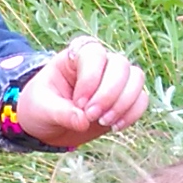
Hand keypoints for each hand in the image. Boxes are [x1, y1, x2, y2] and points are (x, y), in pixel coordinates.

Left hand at [8, 41, 149, 148]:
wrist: (48, 123)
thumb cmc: (40, 108)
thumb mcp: (42, 109)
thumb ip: (61, 113)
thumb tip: (83, 121)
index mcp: (76, 56)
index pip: (94, 54)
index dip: (91, 79)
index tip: (78, 103)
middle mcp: (100, 63)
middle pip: (121, 65)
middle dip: (109, 94)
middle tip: (92, 116)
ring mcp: (115, 79)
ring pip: (136, 78)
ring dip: (124, 103)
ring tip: (103, 122)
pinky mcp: (124, 98)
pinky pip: (141, 99)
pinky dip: (132, 114)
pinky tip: (114, 127)